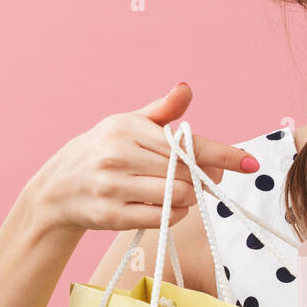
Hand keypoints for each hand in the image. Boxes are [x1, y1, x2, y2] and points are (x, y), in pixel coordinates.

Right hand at [17, 83, 258, 235]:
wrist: (57, 188)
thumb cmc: (104, 151)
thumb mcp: (128, 124)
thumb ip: (162, 111)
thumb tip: (186, 88)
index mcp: (129, 129)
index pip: (186, 143)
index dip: (223, 154)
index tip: (250, 163)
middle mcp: (119, 156)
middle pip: (187, 173)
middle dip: (204, 178)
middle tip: (206, 178)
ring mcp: (113, 187)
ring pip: (178, 197)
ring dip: (189, 198)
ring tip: (180, 191)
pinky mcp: (110, 215)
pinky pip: (163, 218)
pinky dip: (175, 214)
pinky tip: (168, 206)